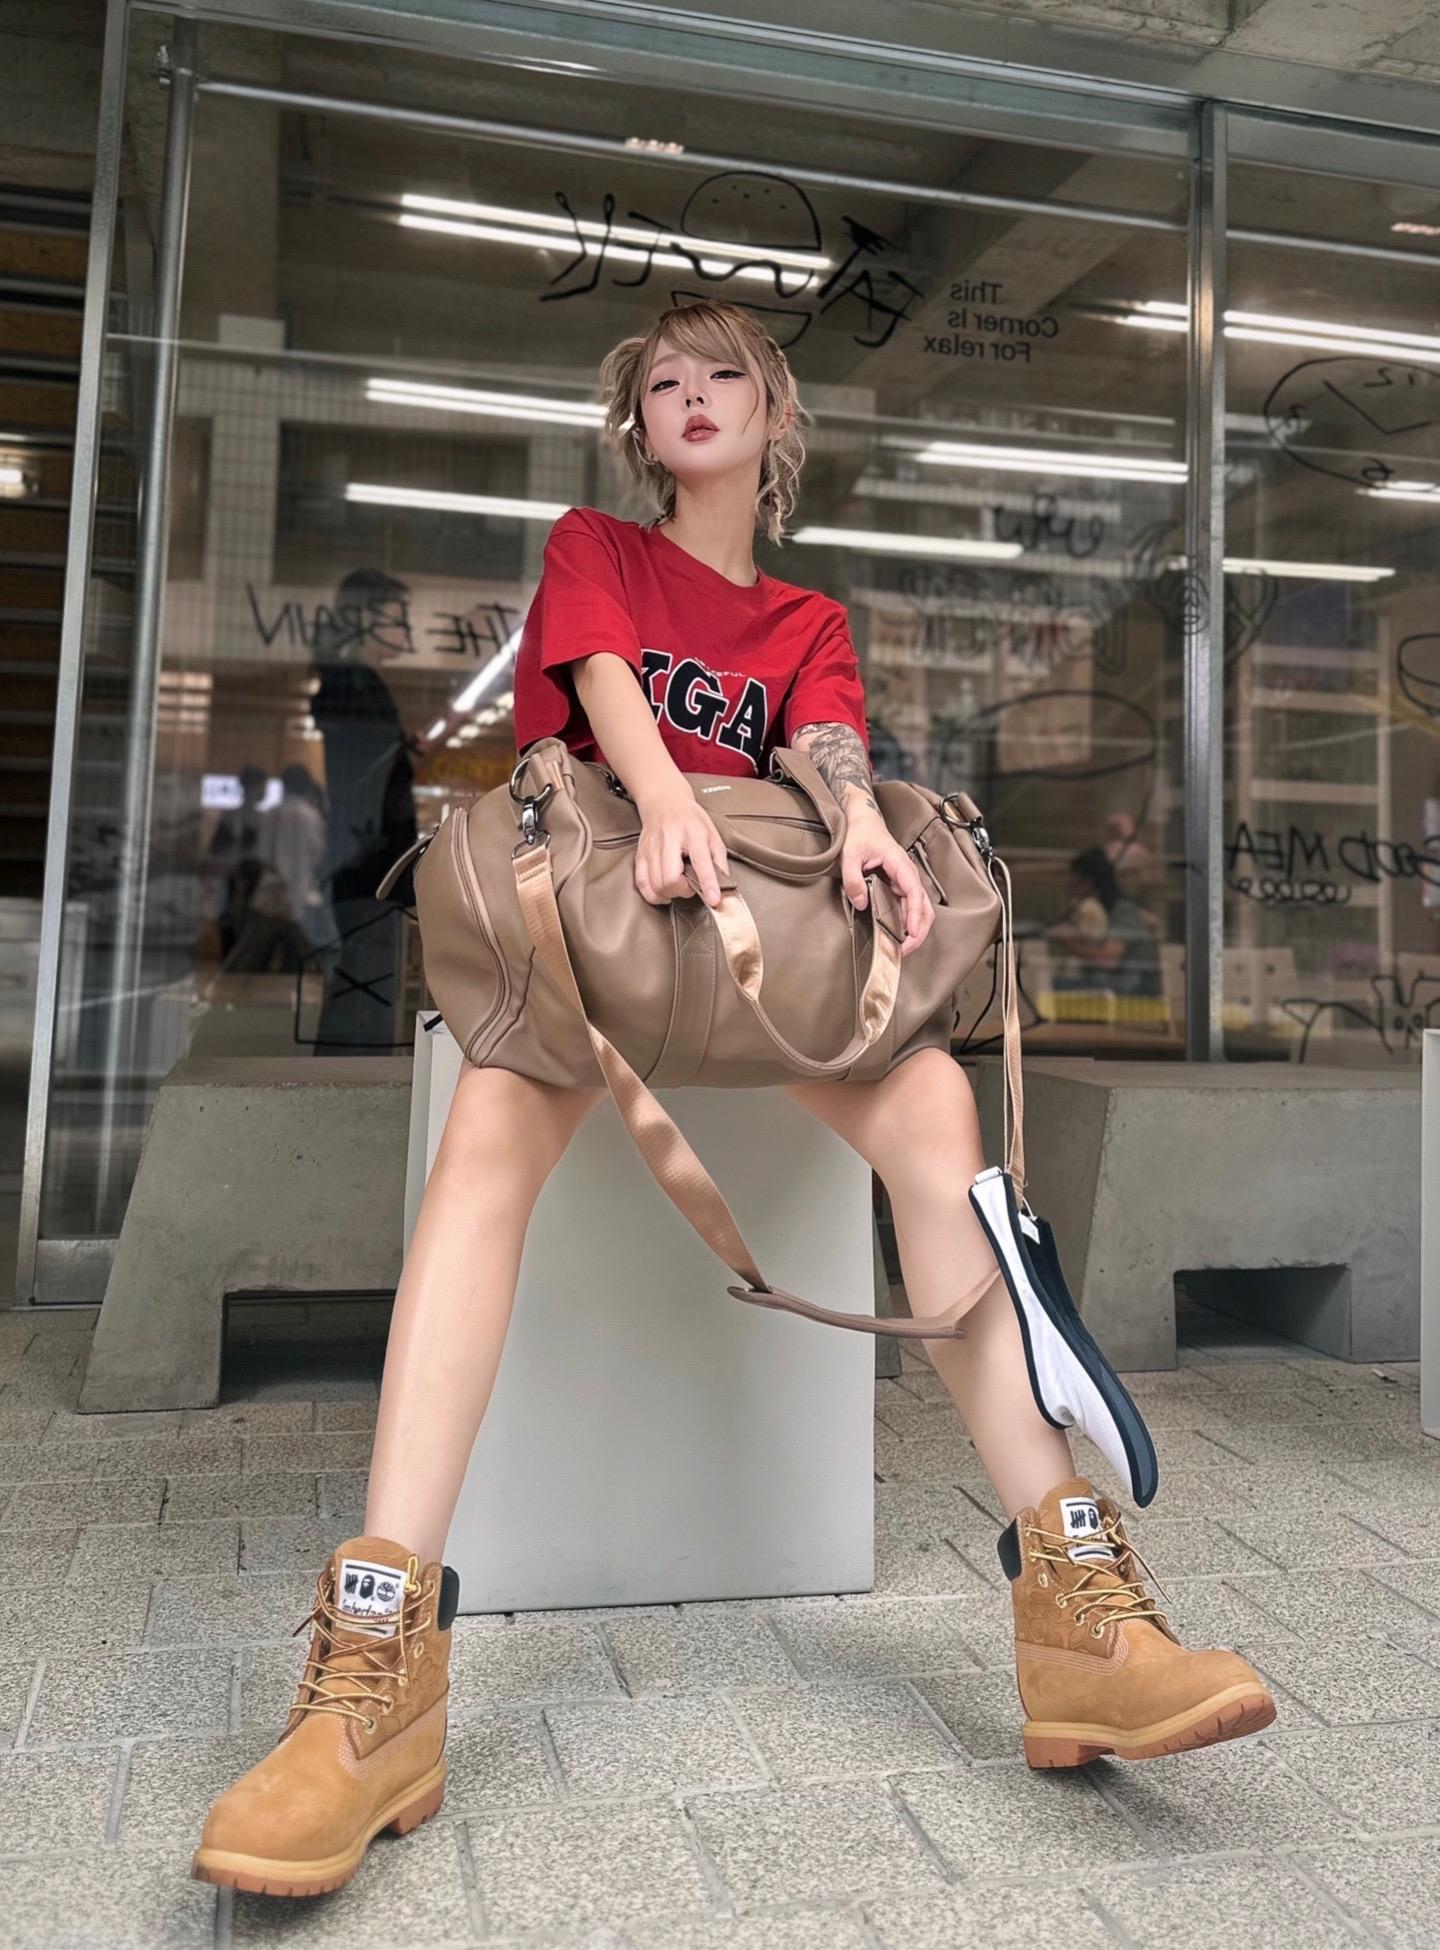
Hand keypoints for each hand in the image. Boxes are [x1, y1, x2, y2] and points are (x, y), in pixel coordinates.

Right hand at [634, 788, 729, 908]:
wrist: (664, 802)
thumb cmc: (690, 819)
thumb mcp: (712, 834)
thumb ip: (719, 860)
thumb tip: (724, 885)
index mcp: (692, 833)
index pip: (701, 862)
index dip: (708, 884)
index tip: (714, 900)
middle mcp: (669, 840)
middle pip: (671, 879)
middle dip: (684, 890)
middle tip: (690, 884)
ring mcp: (651, 848)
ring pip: (656, 885)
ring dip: (670, 893)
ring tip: (678, 884)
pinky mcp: (640, 855)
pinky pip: (642, 884)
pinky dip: (653, 895)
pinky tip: (663, 891)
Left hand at [841, 811, 933, 958]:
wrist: (864, 821)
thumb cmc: (859, 835)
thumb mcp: (849, 855)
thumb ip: (853, 879)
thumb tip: (861, 903)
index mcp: (900, 864)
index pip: (914, 892)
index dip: (915, 914)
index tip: (912, 932)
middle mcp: (908, 874)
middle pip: (924, 906)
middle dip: (919, 930)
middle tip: (905, 950)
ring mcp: (906, 880)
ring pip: (920, 909)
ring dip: (916, 929)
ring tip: (903, 948)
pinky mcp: (900, 885)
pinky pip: (910, 906)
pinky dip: (909, 923)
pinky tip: (900, 936)